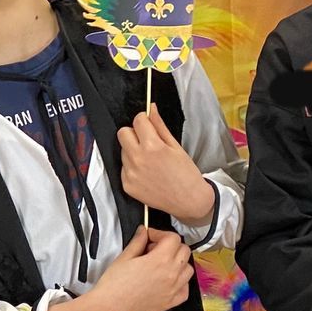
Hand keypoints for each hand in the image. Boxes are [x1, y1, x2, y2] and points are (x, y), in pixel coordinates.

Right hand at [85, 227, 193, 310]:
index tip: (151, 237)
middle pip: (184, 250)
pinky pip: (185, 288)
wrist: (109, 307)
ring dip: (178, 262)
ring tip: (161, 264)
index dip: (160, 234)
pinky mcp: (171, 302)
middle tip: (154, 249)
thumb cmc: (114, 286)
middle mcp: (171, 275)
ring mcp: (173, 289)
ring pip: (188, 268)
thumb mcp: (124, 257)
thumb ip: (138, 241)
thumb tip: (143, 233)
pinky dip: (180, 282)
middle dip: (170, 245)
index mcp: (160, 260)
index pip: (173, 238)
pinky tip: (166, 280)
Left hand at [117, 105, 215, 225]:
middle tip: (146, 140)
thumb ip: (160, 126)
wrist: (189, 200)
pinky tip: (146, 172)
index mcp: (152, 147)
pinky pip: (123, 168)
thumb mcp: (176, 146)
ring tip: (150, 160)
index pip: (137, 121)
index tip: (147, 123)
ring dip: (133, 151)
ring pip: (123, 151)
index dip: (143, 119)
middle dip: (134, 133)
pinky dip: (132, 167)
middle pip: (123, 133)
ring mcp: (130, 173)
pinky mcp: (127, 185)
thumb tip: (151, 109)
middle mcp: (138, 159)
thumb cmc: (186, 174)